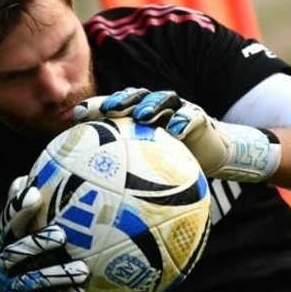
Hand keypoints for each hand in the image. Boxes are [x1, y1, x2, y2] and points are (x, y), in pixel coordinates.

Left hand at [75, 88, 281, 182]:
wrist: (211, 156)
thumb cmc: (172, 164)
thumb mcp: (146, 167)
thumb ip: (124, 171)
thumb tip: (89, 194)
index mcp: (139, 117)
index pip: (115, 107)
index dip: (97, 106)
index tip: (79, 115)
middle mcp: (157, 109)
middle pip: (137, 97)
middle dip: (122, 100)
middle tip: (109, 110)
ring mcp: (178, 110)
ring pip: (164, 100)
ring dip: (151, 105)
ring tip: (141, 116)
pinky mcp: (199, 118)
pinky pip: (192, 117)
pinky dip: (183, 121)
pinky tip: (175, 131)